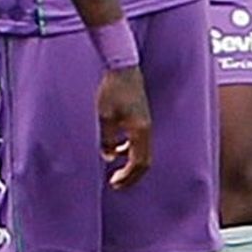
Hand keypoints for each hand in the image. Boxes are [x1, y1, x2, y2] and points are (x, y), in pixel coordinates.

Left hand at [96, 66, 151, 189]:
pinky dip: (130, 151)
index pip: (140, 163)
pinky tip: (117, 150)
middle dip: (131, 175)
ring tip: (116, 171)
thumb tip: (108, 157)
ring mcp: (146, 123)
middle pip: (145, 161)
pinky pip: (139, 142)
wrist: (123, 67)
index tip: (114, 184)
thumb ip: (107, 138)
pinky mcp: (141, 117)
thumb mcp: (105, 116)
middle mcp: (147, 130)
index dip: (128, 177)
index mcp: (140, 131)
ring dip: (131, 164)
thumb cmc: (113, 90)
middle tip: (116, 184)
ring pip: (143, 152)